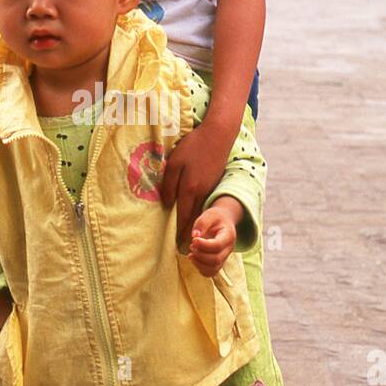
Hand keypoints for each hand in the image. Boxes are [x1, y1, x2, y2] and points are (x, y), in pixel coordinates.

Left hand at [160, 119, 235, 248]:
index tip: (176, 246)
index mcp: (189, 189)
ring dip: (195, 225)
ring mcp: (209, 189)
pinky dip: (200, 213)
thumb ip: (169, 185)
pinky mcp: (213, 183)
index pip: (183, 217)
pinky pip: (204, 203)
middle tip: (183, 249)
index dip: (179, 232)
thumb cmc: (192, 147)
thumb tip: (167, 205)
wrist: (218, 136)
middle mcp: (201, 193)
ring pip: (200, 212)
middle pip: (193, 218)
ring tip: (189, 238)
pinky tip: (196, 217)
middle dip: (188, 234)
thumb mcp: (174, 164)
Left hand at [182, 200, 239, 276]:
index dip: (204, 245)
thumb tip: (194, 235)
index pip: (218, 245)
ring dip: (199, 264)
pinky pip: (210, 272)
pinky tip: (194, 258)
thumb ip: (202, 223)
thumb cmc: (216, 218)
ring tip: (191, 253)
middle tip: (191, 246)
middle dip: (200, 255)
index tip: (193, 239)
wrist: (224, 222)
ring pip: (213, 269)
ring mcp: (224, 257)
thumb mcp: (210, 214)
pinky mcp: (218, 262)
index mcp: (229, 236)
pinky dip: (200, 268)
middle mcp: (228, 249)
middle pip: (216, 259)